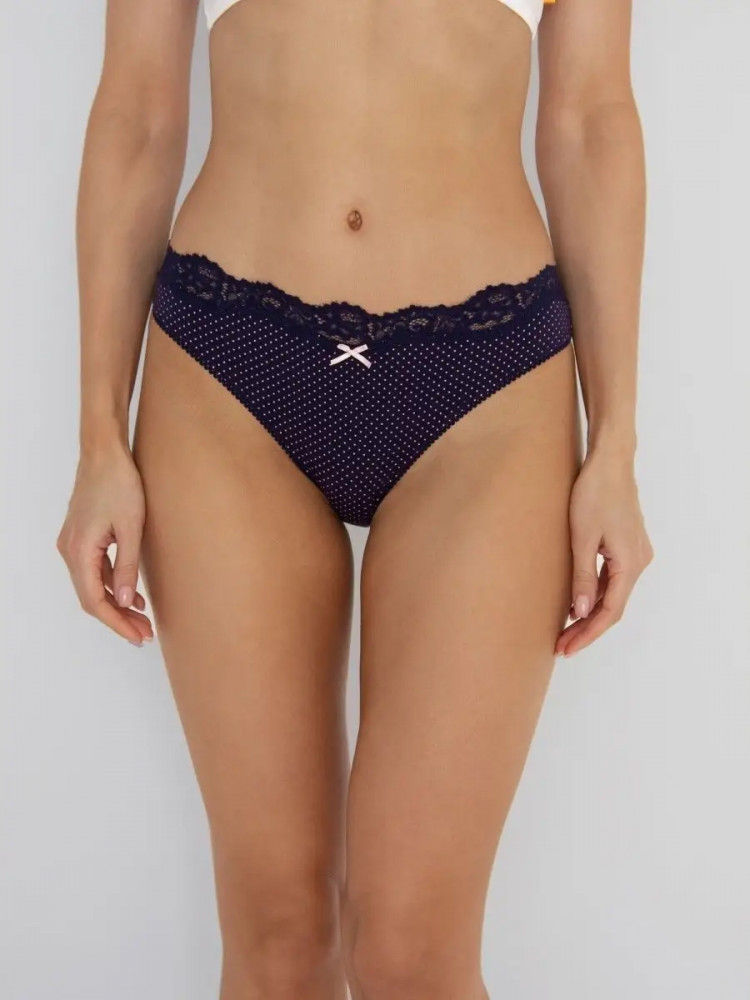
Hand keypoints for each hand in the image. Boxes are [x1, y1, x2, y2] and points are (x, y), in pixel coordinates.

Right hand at [57, 446, 152, 645]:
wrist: (105, 452)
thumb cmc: (119, 483)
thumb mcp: (131, 528)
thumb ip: (127, 566)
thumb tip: (123, 601)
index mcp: (79, 551)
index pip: (94, 601)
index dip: (116, 623)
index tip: (137, 636)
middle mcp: (70, 550)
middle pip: (91, 597)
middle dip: (118, 618)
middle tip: (144, 633)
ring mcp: (73, 543)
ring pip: (92, 585)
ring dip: (116, 603)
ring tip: (143, 618)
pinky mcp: (82, 536)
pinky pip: (94, 570)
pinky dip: (112, 584)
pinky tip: (132, 593)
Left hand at [556, 450, 652, 656]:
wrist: (610, 461)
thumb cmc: (594, 493)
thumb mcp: (582, 537)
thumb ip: (583, 576)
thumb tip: (580, 611)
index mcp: (630, 563)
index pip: (610, 611)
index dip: (588, 633)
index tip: (567, 648)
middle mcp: (639, 561)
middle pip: (613, 607)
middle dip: (587, 629)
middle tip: (562, 646)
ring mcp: (636, 553)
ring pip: (614, 594)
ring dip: (591, 614)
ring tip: (566, 631)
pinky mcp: (628, 545)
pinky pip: (614, 579)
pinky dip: (596, 594)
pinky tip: (578, 603)